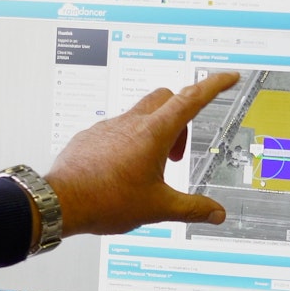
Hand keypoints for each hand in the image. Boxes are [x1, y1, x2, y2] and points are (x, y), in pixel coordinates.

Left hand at [45, 71, 240, 236]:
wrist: (62, 202)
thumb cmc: (105, 200)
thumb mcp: (158, 207)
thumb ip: (192, 208)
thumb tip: (215, 212)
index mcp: (154, 134)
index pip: (192, 98)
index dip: (214, 85)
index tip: (227, 77)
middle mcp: (131, 123)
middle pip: (166, 98)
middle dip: (182, 115)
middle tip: (181, 148)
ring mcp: (109, 127)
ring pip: (141, 114)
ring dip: (155, 133)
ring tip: (152, 168)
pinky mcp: (92, 136)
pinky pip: (118, 129)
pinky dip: (130, 142)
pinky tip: (125, 170)